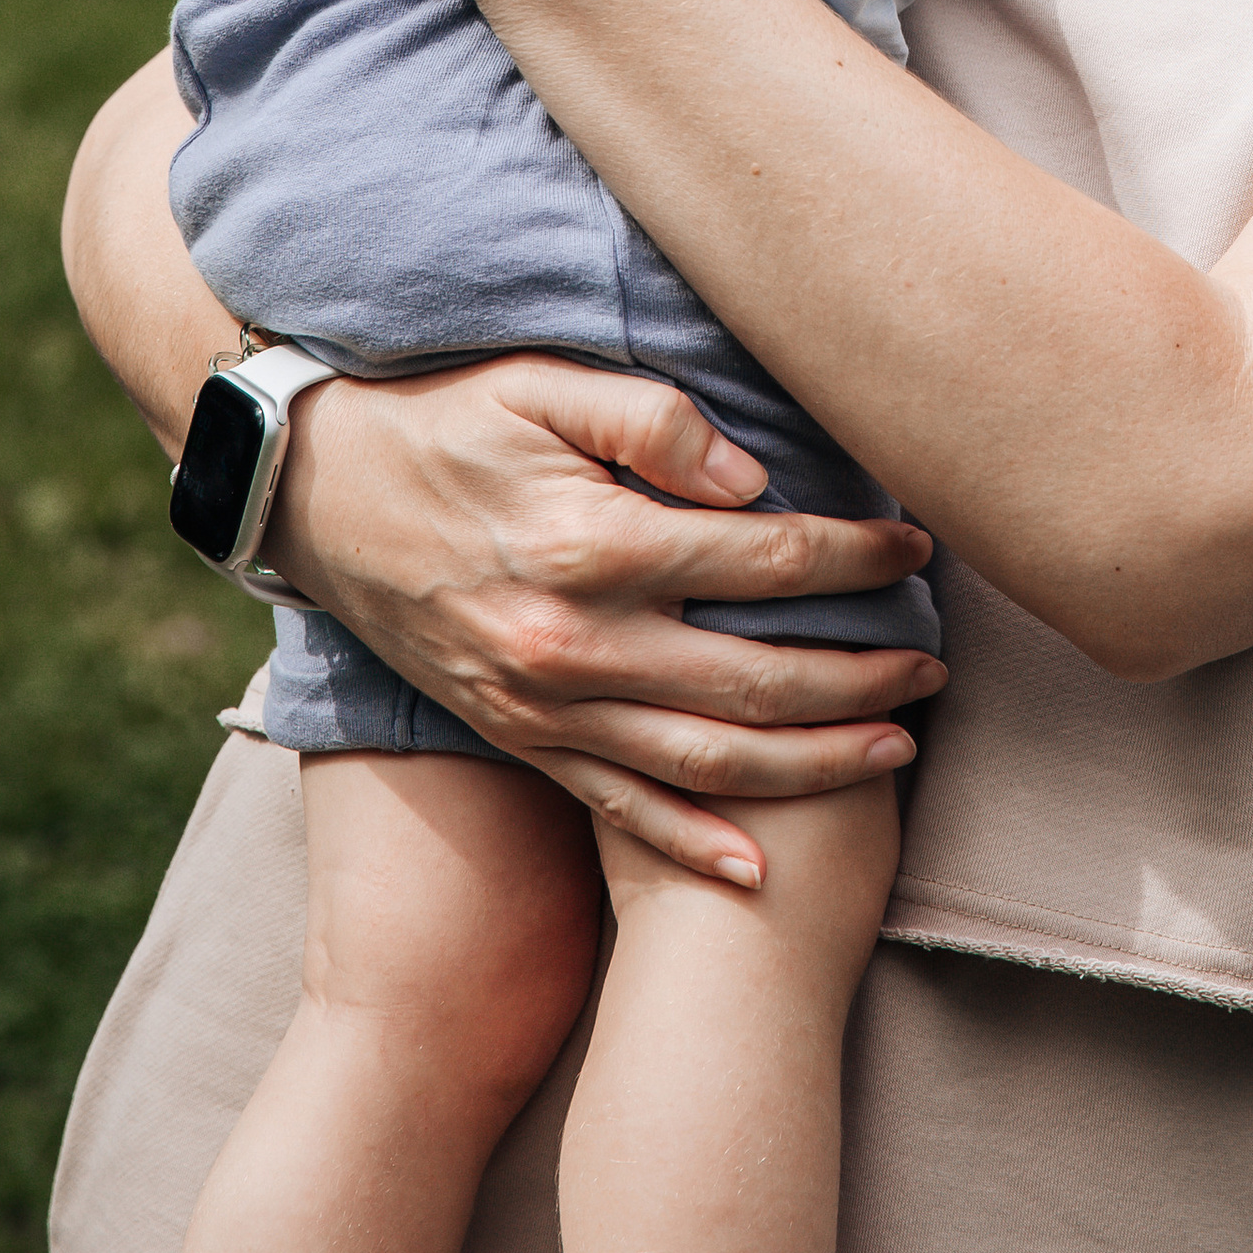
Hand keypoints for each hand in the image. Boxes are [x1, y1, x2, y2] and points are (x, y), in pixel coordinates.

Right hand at [265, 353, 945, 884]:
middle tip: (936, 666)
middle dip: (861, 678)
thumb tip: (754, 479)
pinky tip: (760, 867)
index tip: (917, 547)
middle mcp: (574, 643)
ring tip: (896, 748)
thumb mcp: (541, 385)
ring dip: (811, 765)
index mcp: (592, 546)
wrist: (316, 495)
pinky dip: (691, 846)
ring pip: (705, 761)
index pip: (764, 559)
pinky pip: (617, 808)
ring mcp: (544, 706)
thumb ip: (652, 422)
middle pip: (756, 679)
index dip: (853, 557)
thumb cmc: (442, 417)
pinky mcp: (518, 739)